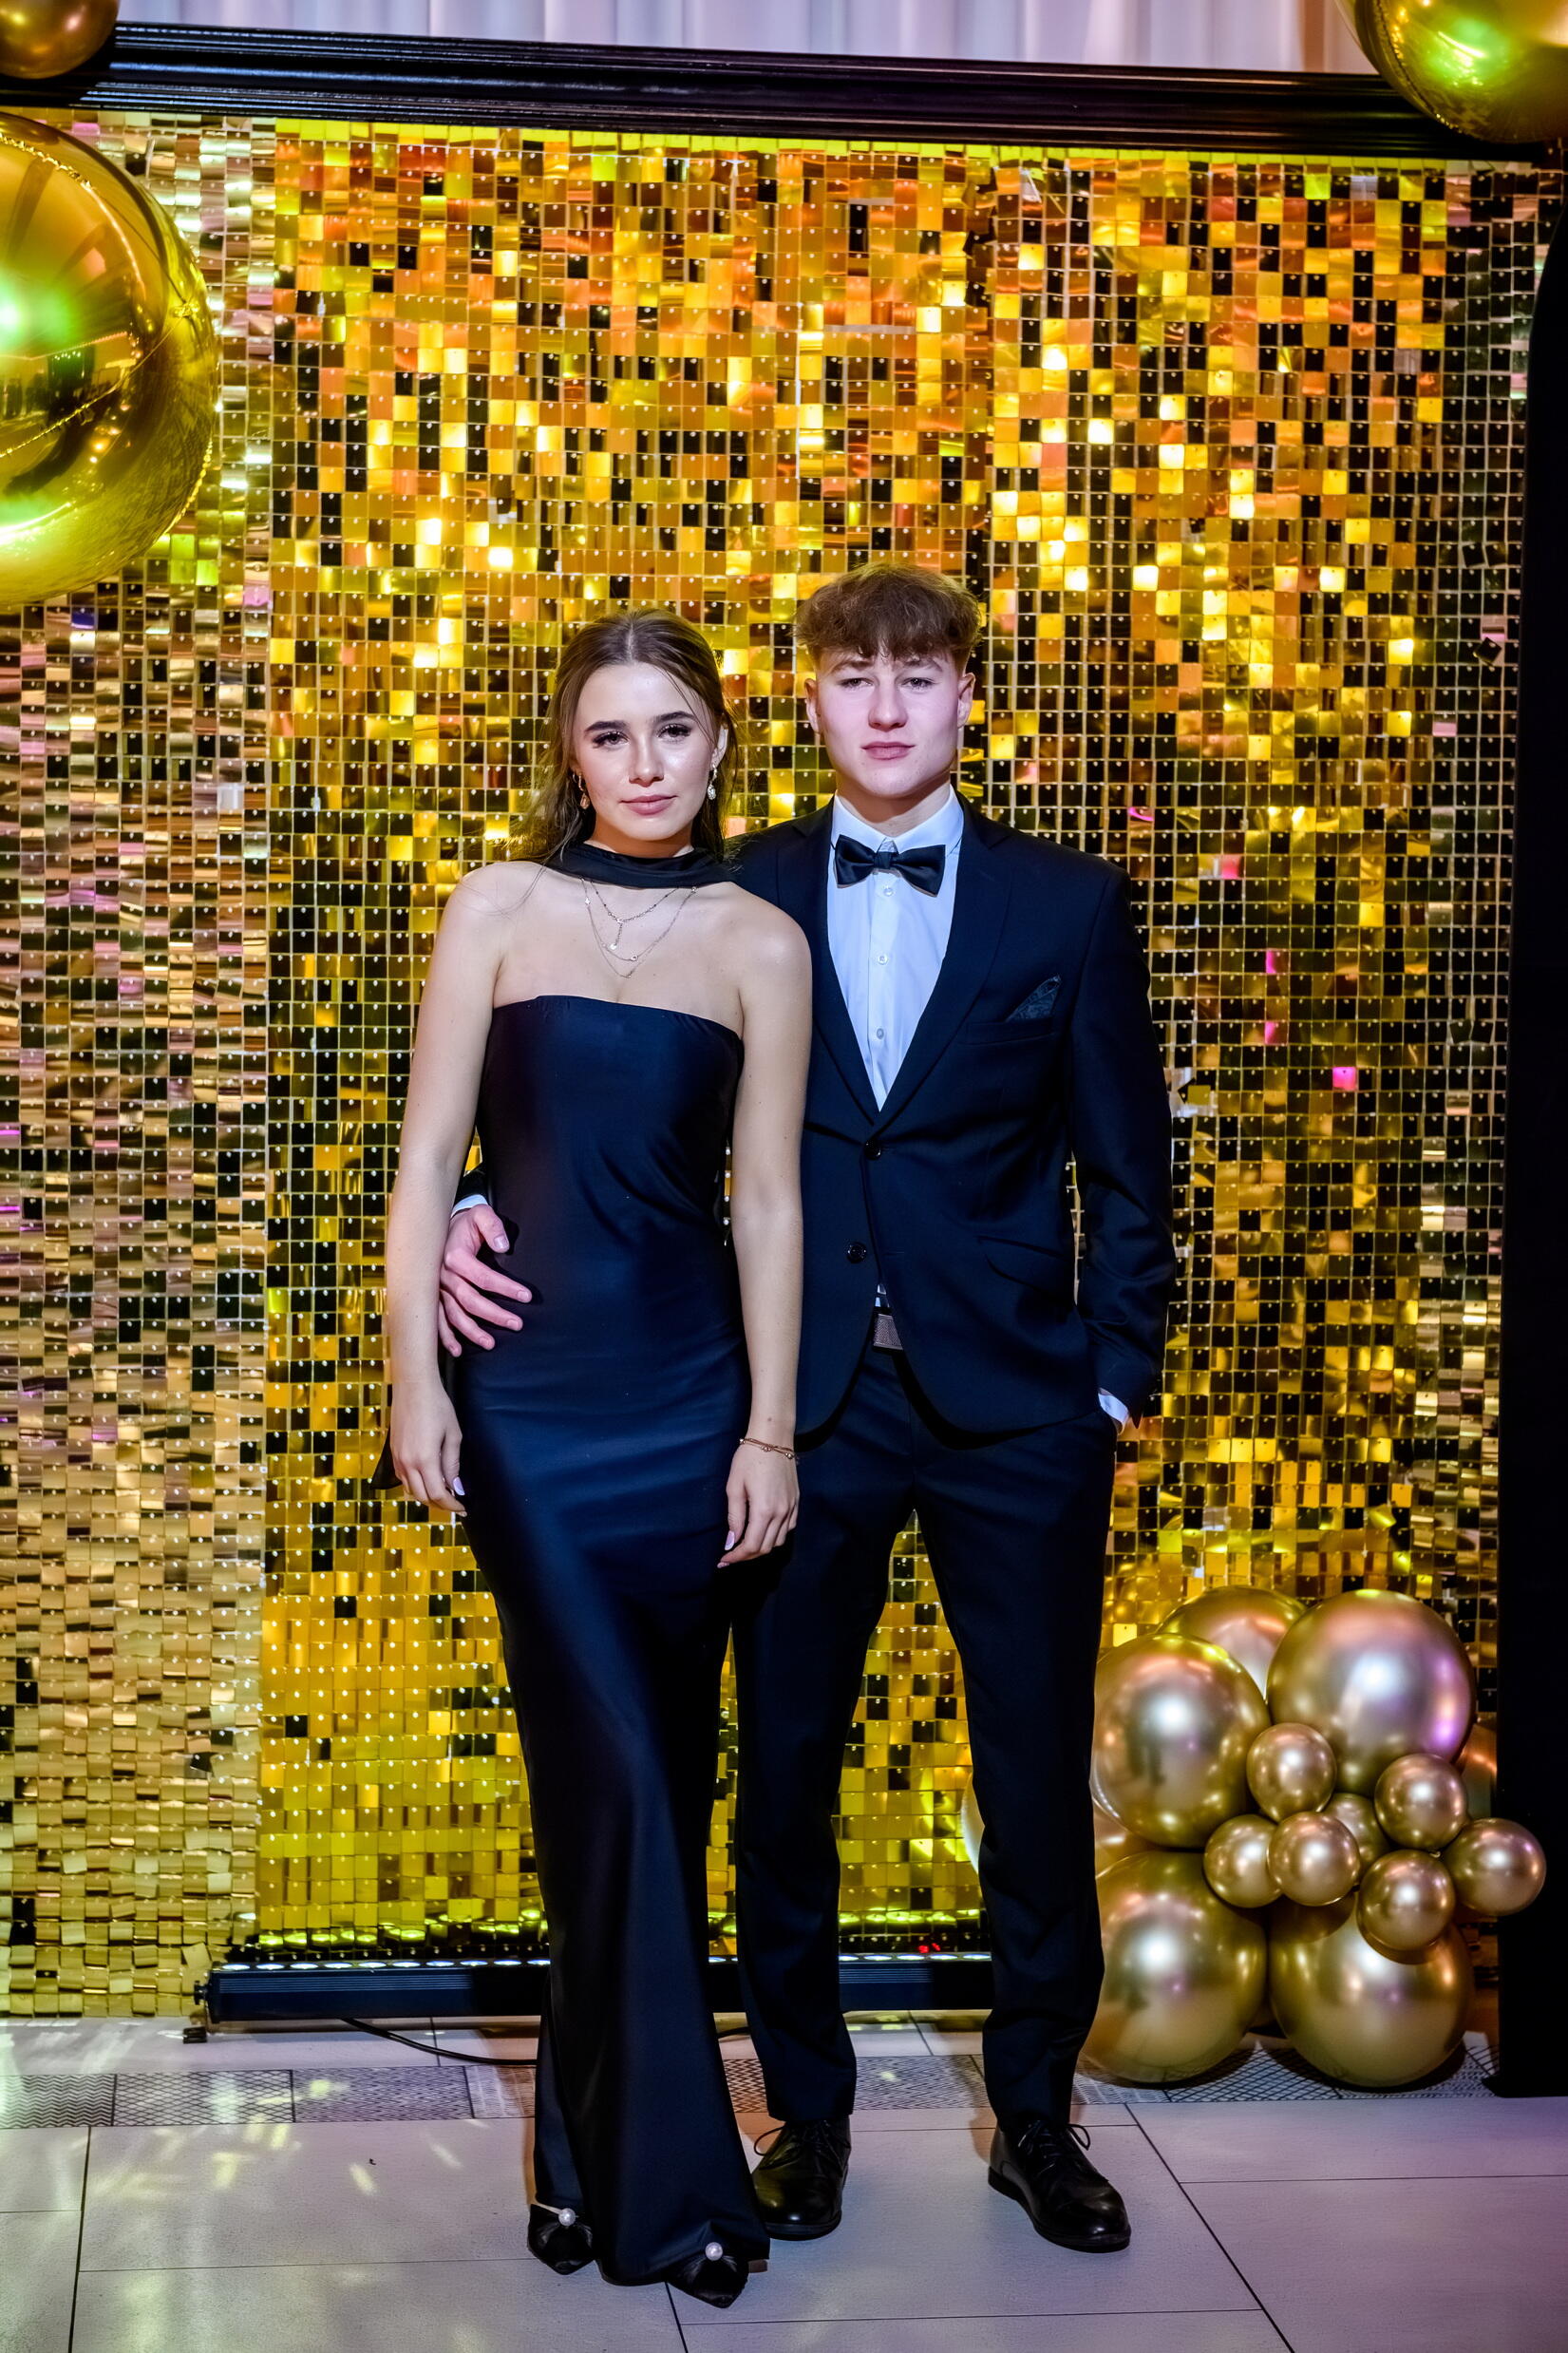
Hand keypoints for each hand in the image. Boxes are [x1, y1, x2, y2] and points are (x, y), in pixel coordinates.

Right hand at [391, 1384, 464, 1515]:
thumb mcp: (453, 1435)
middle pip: (422, 1497)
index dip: (452, 1505)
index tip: (463, 1507)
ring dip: (426, 1495)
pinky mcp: (392, 1451)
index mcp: (425, 1459)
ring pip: (410, 1490)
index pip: (438, 1494)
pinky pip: (402, 1478)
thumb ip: (452, 1463)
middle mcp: (407, 1462)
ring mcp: (397, 1457)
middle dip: (440, 1504)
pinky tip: (427, 1478)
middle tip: (455, 1503)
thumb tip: (456, 1487)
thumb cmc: (437, 1406)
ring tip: (443, 1492)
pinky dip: (415, 1484)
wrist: (413, 1385)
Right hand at [438, 1206, 532, 1353]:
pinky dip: (445, 1336)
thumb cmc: (465, 1223)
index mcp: (455, 1257)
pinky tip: (456, 1350)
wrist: (439, 1226)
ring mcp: (436, 1288)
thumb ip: (493, 1226)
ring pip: (453, 1314)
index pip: (484, 1277)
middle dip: (494, 1314)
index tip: (526, 1296)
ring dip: (471, 1331)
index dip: (506, 1288)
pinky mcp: (433, 1296)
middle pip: (470, 1300)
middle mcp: (442, 1275)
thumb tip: (504, 1246)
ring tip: (490, 1343)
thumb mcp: (481, 1215)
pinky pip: (437, 1319)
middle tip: (517, 1324)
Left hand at [723, 1440, 798, 1563]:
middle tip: (731, 1555)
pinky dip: (775, 1536)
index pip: (751, 1545)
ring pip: (778, 1542)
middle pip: (765, 1548)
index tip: (723, 1559)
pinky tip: (763, 1531)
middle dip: (746, 1556)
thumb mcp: (734, 1487)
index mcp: (764, 1511)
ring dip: (761, 1547)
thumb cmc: (748, 1460)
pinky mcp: (796, 1503)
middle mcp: (781, 1514)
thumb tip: (731, 1541)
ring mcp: (792, 1509)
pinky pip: (788, 1529)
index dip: (736, 1557)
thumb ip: (734, 1517)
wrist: (773, 1439)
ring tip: (745, 1544)